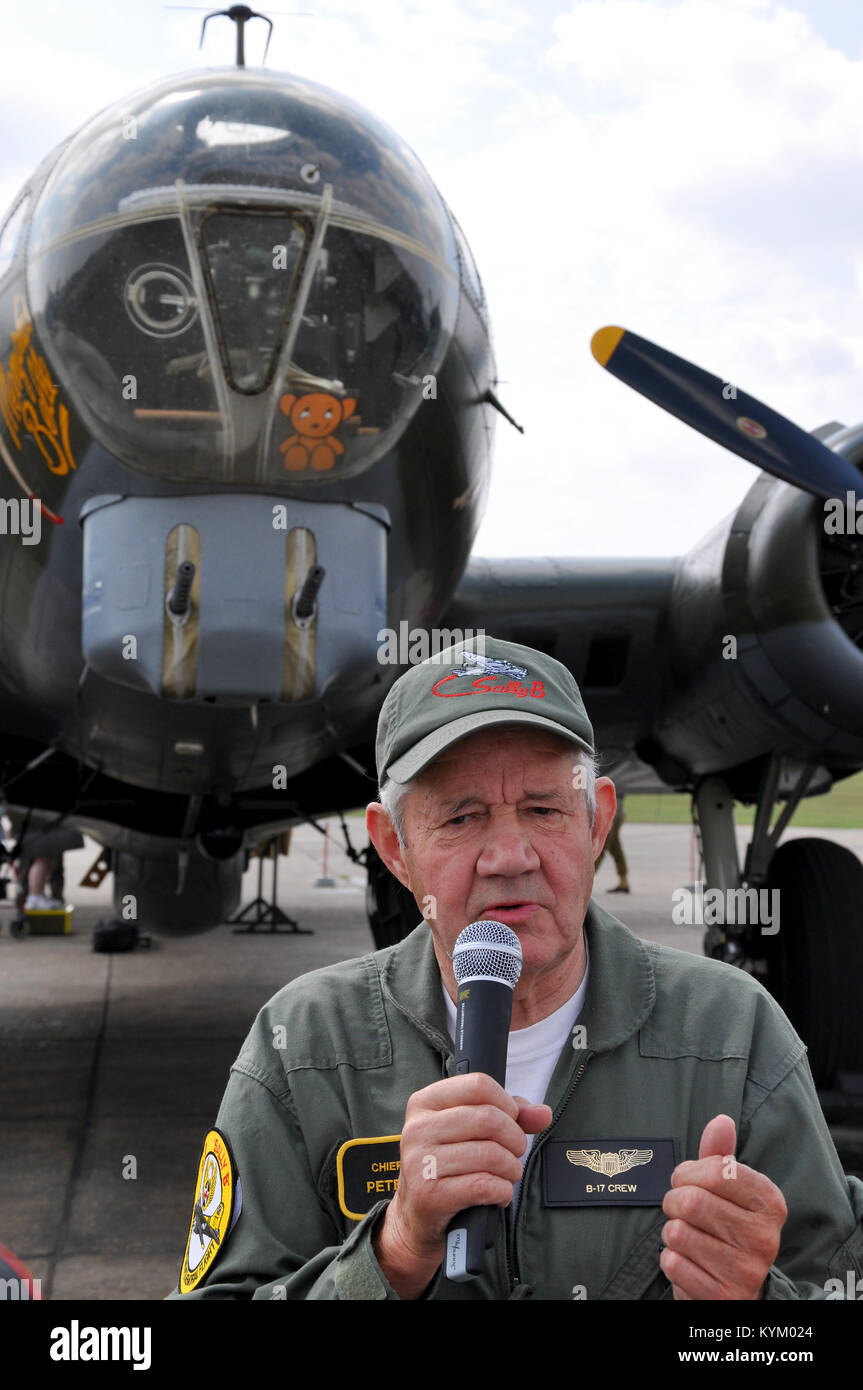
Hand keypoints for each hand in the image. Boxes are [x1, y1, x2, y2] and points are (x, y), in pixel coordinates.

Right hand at [373, 1073, 551, 1298]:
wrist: (417, 1215)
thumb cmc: (449, 1164)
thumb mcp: (470, 1130)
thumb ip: (510, 1115)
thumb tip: (543, 1114)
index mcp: (424, 1102)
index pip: (479, 1085)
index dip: (507, 1104)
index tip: (511, 1120)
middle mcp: (418, 1129)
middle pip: (489, 1119)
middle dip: (514, 1139)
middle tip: (514, 1153)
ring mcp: (421, 1162)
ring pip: (491, 1155)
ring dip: (511, 1169)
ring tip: (506, 1175)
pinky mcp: (430, 1195)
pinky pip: (485, 1186)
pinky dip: (502, 1191)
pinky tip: (497, 1193)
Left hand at [660, 1114, 786, 1299]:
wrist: (738, 1288)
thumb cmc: (727, 1227)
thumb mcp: (729, 1191)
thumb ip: (721, 1156)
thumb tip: (721, 1120)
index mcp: (770, 1202)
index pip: (717, 1170)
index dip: (688, 1172)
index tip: (686, 1180)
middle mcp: (764, 1237)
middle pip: (692, 1200)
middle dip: (674, 1202)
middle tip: (680, 1209)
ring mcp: (746, 1270)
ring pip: (678, 1232)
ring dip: (672, 1232)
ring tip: (689, 1238)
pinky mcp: (723, 1296)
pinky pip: (673, 1263)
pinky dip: (671, 1260)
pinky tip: (690, 1263)